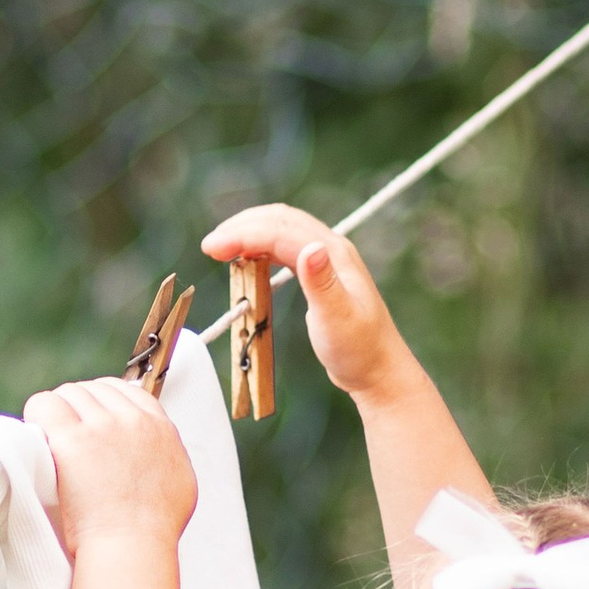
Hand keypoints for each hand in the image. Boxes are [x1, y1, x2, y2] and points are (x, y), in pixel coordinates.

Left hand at [25, 376, 196, 558]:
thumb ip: (164, 454)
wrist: (132, 547)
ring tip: (51, 441)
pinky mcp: (71, 439)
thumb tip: (151, 449)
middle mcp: (132, 420)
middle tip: (67, 435)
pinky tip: (37, 436)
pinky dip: (37, 415)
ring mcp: (101, 427)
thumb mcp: (177, 480)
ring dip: (57, 413)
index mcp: (159, 428)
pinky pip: (44, 404)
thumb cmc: (152, 529)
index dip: (102, 402)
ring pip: (68, 394)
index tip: (90, 420)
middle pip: (93, 389)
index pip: (125, 390)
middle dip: (77, 408)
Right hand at [202, 201, 408, 404]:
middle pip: (280, 219)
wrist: (378, 369)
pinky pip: (283, 247)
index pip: (281, 230)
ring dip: (249, 233)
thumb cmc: (359, 350)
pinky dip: (259, 247)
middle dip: (241, 226)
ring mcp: (325, 260)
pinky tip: (246, 259)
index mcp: (334, 254)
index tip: (212, 248)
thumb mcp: (338, 320)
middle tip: (210, 246)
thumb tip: (310, 248)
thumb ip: (322, 284)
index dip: (244, 234)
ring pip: (281, 229)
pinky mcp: (319, 274)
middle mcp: (329, 249)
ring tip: (221, 249)